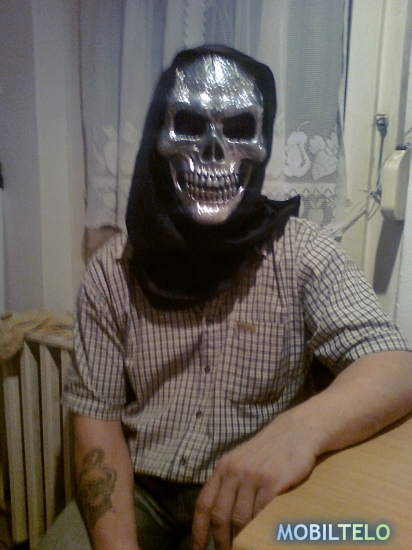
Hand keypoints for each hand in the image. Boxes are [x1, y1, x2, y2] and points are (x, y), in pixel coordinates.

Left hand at [192, 415, 317, 549]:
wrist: (295, 432)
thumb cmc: (268, 451)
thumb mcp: (241, 461)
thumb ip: (229, 483)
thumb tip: (217, 517)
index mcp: (223, 467)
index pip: (204, 503)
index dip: (199, 529)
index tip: (198, 549)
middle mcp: (235, 471)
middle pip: (221, 515)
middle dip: (222, 541)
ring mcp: (253, 476)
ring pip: (241, 518)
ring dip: (242, 538)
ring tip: (244, 547)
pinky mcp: (273, 481)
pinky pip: (262, 512)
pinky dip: (260, 528)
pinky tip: (261, 535)